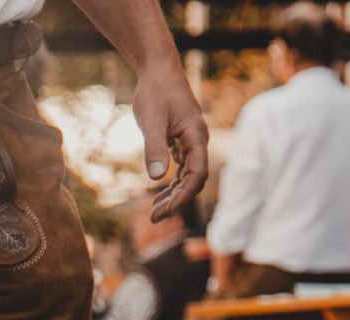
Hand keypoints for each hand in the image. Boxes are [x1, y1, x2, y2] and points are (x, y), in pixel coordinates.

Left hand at [132, 62, 209, 222]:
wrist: (157, 71)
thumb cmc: (156, 92)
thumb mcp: (152, 120)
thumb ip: (155, 148)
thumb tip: (157, 178)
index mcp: (196, 136)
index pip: (197, 174)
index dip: (184, 195)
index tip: (166, 211)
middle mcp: (197, 140)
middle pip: (194, 180)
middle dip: (176, 201)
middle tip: (154, 219)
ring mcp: (190, 142)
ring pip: (187, 177)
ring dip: (173, 196)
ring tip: (153, 214)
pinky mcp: (180, 142)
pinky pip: (181, 169)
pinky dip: (171, 184)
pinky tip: (158, 197)